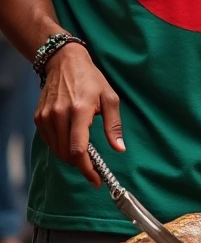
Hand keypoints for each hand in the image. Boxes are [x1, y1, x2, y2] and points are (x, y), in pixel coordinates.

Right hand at [34, 45, 124, 185]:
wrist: (64, 62)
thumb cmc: (91, 79)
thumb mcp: (109, 98)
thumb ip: (114, 125)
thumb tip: (119, 148)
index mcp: (80, 110)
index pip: (79, 149)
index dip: (87, 169)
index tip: (96, 179)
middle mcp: (60, 115)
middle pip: (67, 154)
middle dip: (81, 165)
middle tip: (93, 166)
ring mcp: (46, 117)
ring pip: (57, 150)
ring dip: (70, 157)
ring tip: (83, 151)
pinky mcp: (39, 117)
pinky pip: (49, 142)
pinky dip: (60, 147)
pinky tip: (70, 139)